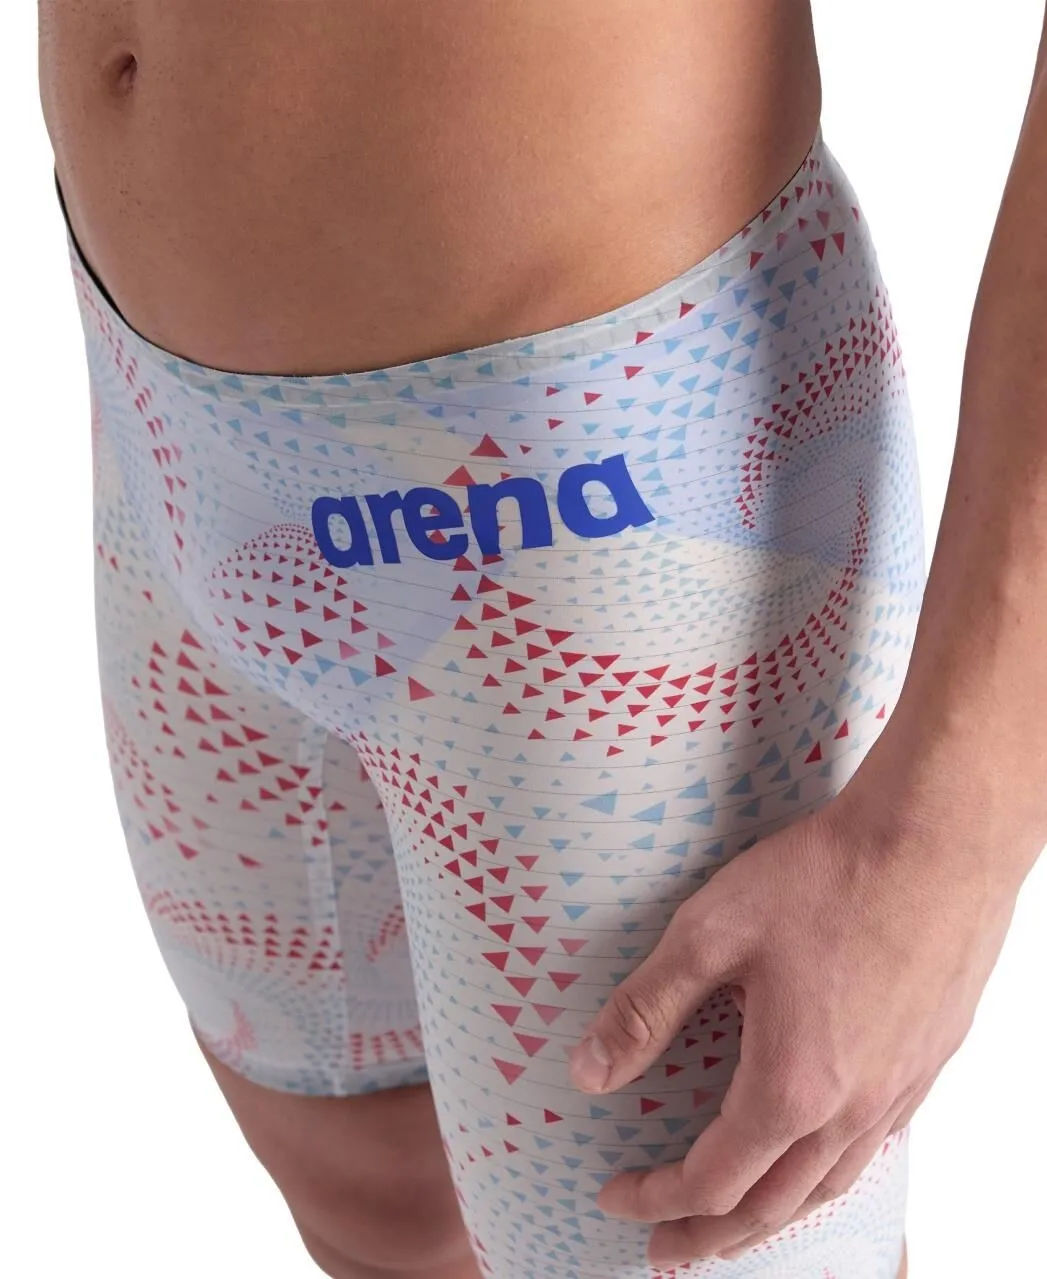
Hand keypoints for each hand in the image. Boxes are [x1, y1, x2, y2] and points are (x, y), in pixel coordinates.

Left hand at [567, 787, 1018, 1266]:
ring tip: (734, 1226)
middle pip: (770, 1206)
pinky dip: (826, 1176)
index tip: (614, 1196)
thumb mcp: (711, 933)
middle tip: (664, 1254)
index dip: (656, 1199)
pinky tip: (816, 1156)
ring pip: (827, 1187)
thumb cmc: (824, 879)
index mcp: (790, 1086)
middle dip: (708, 1236)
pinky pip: (872, 1150)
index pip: (711, 1181)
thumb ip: (646, 1008)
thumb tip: (588, 1075)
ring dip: (770, 1217)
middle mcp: (851, 1109)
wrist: (937, 840)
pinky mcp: (928, 1060)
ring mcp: (899, 1089)